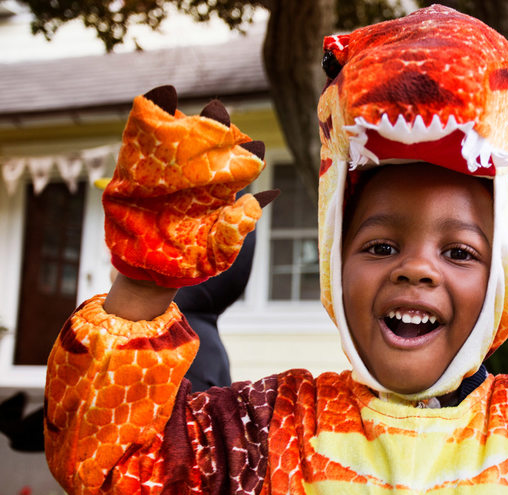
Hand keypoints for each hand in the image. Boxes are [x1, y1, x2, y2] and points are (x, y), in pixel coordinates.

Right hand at [103, 85, 277, 287]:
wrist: (150, 271)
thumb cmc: (192, 260)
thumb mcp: (218, 250)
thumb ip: (235, 228)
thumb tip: (257, 201)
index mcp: (222, 187)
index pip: (238, 163)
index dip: (246, 154)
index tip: (253, 151)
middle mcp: (197, 172)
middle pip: (209, 142)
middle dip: (215, 128)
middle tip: (218, 117)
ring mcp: (167, 167)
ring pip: (178, 134)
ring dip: (184, 120)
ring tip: (187, 113)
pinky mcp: (137, 167)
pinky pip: (141, 138)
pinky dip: (149, 115)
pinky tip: (160, 96)